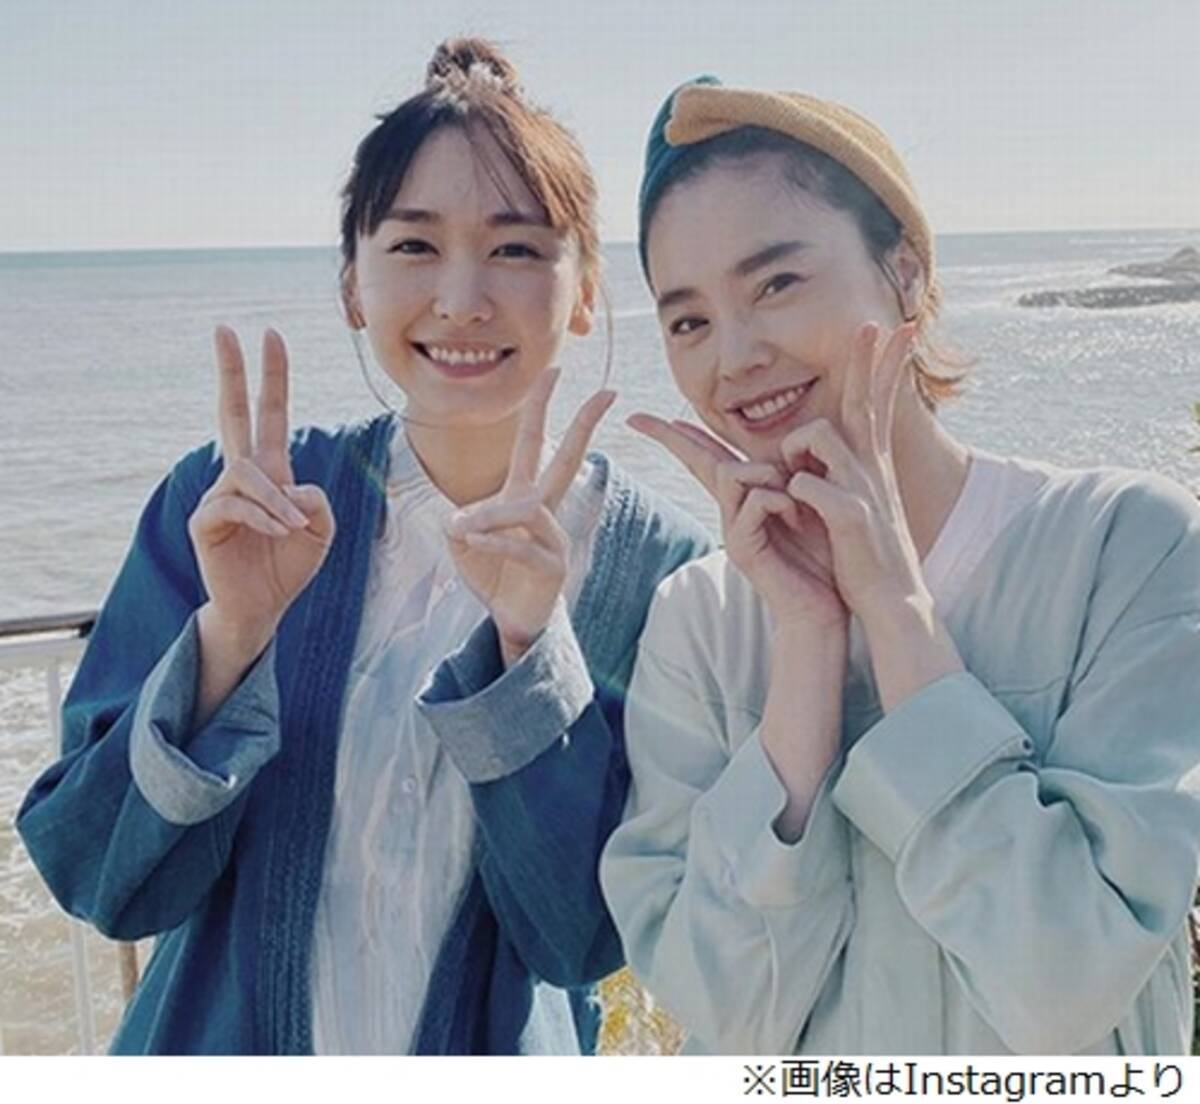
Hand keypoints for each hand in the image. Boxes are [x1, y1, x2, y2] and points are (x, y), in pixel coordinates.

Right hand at [188, 327, 335, 644]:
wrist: (262, 606)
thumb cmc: (289, 564)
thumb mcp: (321, 531)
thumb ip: (317, 502)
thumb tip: (292, 486)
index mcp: (272, 470)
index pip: (269, 413)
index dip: (271, 377)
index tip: (270, 335)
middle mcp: (242, 475)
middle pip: (231, 413)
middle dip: (230, 370)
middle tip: (223, 328)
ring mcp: (219, 495)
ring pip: (246, 473)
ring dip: (276, 500)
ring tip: (293, 527)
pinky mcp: (205, 521)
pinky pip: (233, 504)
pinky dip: (263, 517)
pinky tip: (279, 532)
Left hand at [445, 369, 615, 664]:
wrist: (510, 619)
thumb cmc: (492, 574)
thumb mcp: (464, 543)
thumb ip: (460, 524)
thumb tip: (460, 519)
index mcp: (523, 496)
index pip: (533, 443)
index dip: (540, 407)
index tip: (555, 370)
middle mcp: (545, 511)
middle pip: (568, 459)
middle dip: (585, 424)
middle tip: (607, 392)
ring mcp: (555, 537)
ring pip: (528, 509)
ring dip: (490, 517)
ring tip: (461, 531)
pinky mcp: (553, 566)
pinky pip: (522, 545)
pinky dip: (493, 541)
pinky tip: (472, 543)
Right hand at [627, 413, 844, 629]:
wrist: (822, 606)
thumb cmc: (824, 556)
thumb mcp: (808, 504)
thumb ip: (790, 477)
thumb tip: (782, 445)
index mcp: (744, 497)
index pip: (705, 457)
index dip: (676, 436)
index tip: (639, 418)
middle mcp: (731, 511)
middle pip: (700, 458)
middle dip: (670, 435)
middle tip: (634, 417)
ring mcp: (731, 528)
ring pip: (728, 471)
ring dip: (764, 472)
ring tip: (790, 497)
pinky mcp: (741, 546)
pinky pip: (754, 499)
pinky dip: (779, 499)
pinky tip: (795, 516)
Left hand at [781, 321, 926, 620]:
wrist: (891, 600)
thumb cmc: (865, 554)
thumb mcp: (860, 504)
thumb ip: (845, 473)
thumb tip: (826, 450)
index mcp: (871, 464)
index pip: (878, 403)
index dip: (886, 366)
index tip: (899, 329)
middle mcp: (871, 468)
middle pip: (864, 400)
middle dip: (867, 360)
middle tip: (871, 322)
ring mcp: (862, 489)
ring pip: (819, 435)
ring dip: (795, 449)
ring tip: (792, 478)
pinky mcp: (849, 516)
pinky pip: (809, 483)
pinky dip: (795, 491)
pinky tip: (794, 509)